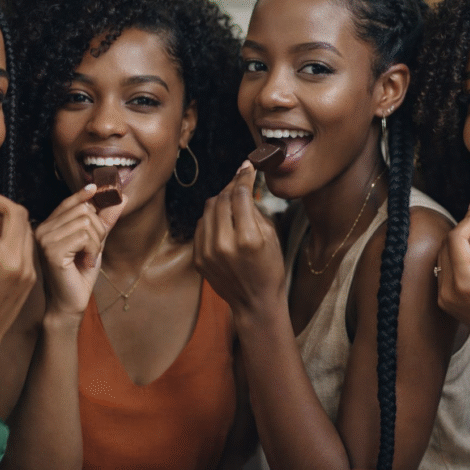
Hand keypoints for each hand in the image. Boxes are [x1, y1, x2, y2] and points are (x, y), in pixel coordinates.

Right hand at [34, 184, 125, 316]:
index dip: (83, 195)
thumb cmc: (80, 274)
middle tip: (93, 249)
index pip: (68, 202)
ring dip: (96, 242)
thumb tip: (122, 197)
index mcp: (48, 226)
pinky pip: (85, 237)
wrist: (71, 303)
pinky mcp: (52, 251)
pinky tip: (85, 263)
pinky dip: (93, 250)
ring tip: (88, 258)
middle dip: (98, 229)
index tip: (96, 188)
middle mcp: (42, 229)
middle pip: (83, 210)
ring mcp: (45, 239)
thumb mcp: (96, 242)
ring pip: (86, 222)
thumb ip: (105, 220)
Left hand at [194, 161, 286, 318]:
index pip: (240, 195)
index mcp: (248, 238)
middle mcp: (224, 244)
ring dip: (221, 200)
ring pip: (208, 209)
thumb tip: (242, 184)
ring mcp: (207, 252)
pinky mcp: (198, 258)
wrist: (254, 302)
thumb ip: (254, 209)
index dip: (244, 176)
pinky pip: (201, 225)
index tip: (248, 167)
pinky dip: (211, 218)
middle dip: (232, 186)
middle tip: (240, 181)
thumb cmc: (270, 268)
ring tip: (232, 200)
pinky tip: (223, 220)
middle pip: (222, 199)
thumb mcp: (271, 236)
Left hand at [436, 199, 469, 354]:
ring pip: (443, 256)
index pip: (456, 238)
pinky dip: (457, 258)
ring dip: (460, 243)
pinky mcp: (444, 301)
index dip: (468, 218)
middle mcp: (447, 290)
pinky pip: (445, 270)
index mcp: (463, 282)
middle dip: (464, 229)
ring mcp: (443, 297)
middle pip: (446, 245)